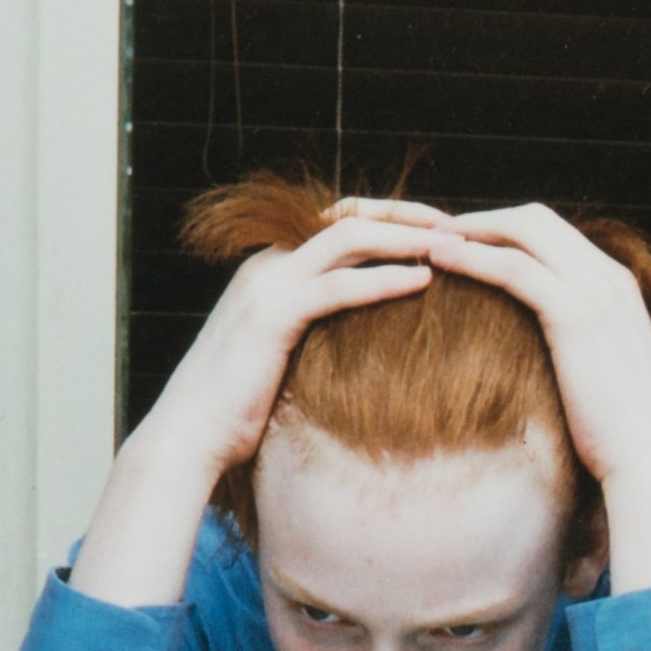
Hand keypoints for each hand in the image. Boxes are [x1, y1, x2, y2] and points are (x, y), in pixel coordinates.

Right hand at [127, 199, 449, 484]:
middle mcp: (268, 264)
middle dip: (408, 216)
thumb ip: (314, 332)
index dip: (392, 219)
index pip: (339, 221)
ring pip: (348, 238)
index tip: (439, 232)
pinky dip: (384, 279)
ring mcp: (267, 285)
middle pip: (349, 216)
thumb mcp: (281, 356)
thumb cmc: (237, 408)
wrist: (190, 434)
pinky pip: (338, 286)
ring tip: (453, 247)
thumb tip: (360, 341)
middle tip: (460, 228)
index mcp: (272, 268)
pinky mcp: (272, 316)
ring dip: (406, 238)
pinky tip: (423, 282)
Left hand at [423, 203, 650, 491]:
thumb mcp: (605, 378)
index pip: (556, 233)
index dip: (506, 230)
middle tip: (438, 236)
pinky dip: (473, 258)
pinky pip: (514, 268)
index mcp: (617, 288)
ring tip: (428, 243)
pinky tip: (441, 264)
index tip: (466, 245)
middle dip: (484, 220)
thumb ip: (582, 352)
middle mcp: (610, 278)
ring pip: (524, 232)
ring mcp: (596, 293)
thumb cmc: (625, 435)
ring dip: (471, 231)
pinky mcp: (575, 316)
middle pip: (537, 219)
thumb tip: (551, 364)